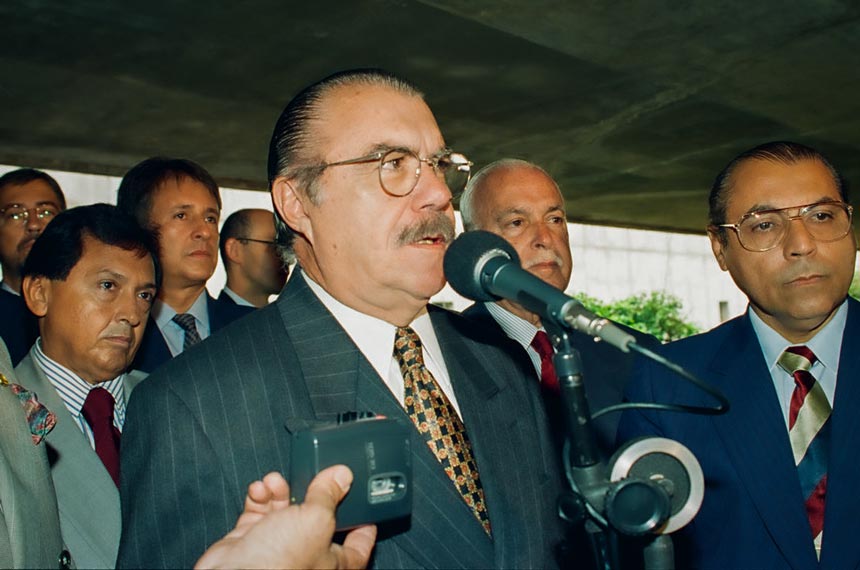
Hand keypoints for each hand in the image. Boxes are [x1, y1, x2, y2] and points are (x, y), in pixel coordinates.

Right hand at [195, 465, 376, 568]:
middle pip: (319, 517)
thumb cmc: (278, 564)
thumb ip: (328, 495)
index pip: (359, 542)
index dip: (364, 519)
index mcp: (334, 563)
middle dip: (312, 492)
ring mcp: (280, 548)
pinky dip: (260, 496)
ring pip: (287, 509)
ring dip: (280, 489)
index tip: (366, 499)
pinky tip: (260, 489)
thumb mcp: (316, 520)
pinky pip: (260, 511)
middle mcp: (308, 556)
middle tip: (313, 474)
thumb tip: (342, 476)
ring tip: (275, 481)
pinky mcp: (253, 540)